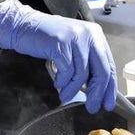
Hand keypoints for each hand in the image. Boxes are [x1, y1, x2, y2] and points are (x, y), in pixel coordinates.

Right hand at [0, 0, 116, 112]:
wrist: (25, 26)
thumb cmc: (49, 40)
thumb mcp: (74, 47)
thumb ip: (88, 63)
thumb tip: (99, 89)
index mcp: (96, 35)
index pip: (109, 65)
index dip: (110, 87)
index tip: (108, 103)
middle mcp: (89, 34)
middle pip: (101, 71)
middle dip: (97, 93)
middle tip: (92, 107)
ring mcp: (75, 37)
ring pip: (82, 74)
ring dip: (74, 90)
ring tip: (66, 95)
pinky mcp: (61, 43)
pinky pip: (67, 71)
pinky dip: (63, 82)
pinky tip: (58, 84)